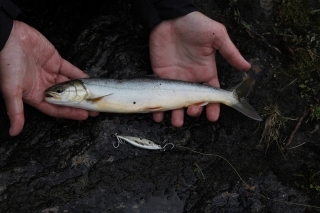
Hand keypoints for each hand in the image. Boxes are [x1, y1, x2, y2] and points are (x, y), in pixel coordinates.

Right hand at [0, 21, 97, 135]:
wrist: (8, 37)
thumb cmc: (6, 63)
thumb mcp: (11, 90)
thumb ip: (16, 111)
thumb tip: (14, 132)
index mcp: (35, 95)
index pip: (56, 109)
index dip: (70, 113)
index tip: (84, 116)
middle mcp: (45, 86)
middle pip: (67, 98)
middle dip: (81, 104)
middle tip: (95, 109)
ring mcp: (51, 73)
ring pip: (71, 85)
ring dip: (83, 91)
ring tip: (96, 97)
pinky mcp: (55, 61)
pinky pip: (71, 70)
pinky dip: (80, 75)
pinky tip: (90, 81)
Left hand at [149, 11, 250, 126]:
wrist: (170, 17)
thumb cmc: (195, 25)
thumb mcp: (216, 36)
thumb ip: (230, 52)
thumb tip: (247, 67)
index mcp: (206, 72)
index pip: (211, 94)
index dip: (213, 107)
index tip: (213, 117)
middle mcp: (191, 79)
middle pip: (194, 102)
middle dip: (194, 111)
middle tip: (192, 112)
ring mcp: (175, 79)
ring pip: (177, 103)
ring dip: (176, 115)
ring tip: (176, 122)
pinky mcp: (160, 76)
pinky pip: (160, 95)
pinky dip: (158, 107)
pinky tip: (158, 116)